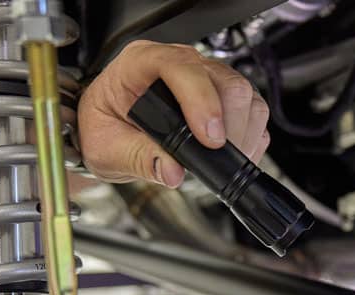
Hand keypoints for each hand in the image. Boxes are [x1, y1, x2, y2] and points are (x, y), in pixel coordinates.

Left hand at [77, 40, 270, 187]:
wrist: (106, 133)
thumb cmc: (103, 128)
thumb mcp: (106, 148)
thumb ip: (137, 158)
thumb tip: (171, 171)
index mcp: (141, 64)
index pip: (180, 67)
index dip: (201, 101)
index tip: (209, 138)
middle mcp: (178, 64)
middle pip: (224, 80)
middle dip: (229, 124)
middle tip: (216, 156)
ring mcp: (204, 79)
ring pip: (243, 94)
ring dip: (242, 132)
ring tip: (222, 159)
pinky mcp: (222, 98)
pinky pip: (252, 112)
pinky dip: (250, 138)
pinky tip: (231, 156)